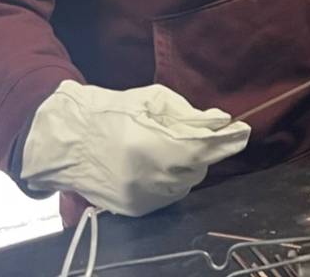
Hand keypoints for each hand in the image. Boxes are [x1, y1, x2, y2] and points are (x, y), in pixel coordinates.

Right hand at [20, 81, 250, 216]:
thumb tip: (219, 121)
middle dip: (203, 151)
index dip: (228, 140)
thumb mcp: (152, 100)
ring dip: (188, 166)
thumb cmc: (111, 113)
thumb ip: (188, 113)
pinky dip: (172, 180)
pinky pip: (168, 196)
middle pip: (198, 168)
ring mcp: (142, 197)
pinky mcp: (135, 209)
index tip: (242, 131)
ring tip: (167, 147)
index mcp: (153, 145)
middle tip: (191, 135)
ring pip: (186, 184)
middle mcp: (149, 177)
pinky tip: (156, 164)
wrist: (67, 142)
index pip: (205, 147)